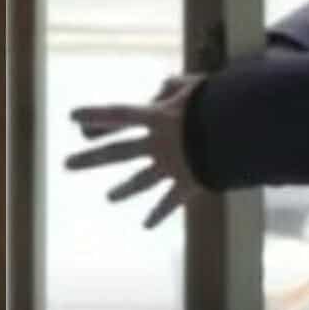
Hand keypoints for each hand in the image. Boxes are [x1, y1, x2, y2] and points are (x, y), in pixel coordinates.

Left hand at [65, 73, 206, 227]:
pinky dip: (159, 213)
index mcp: (158, 117)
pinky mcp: (189, 183)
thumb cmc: (221, 102)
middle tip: (65, 164)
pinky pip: (170, 201)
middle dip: (90, 158)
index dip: (95, 114)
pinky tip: (146, 225)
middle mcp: (159, 143)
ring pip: (141, 180)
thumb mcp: (196, 85)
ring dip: (124, 189)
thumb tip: (161, 85)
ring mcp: (172, 165)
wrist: (243, 133)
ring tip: (109, 198)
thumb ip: (174, 84)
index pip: (119, 113)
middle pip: (117, 151)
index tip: (70, 116)